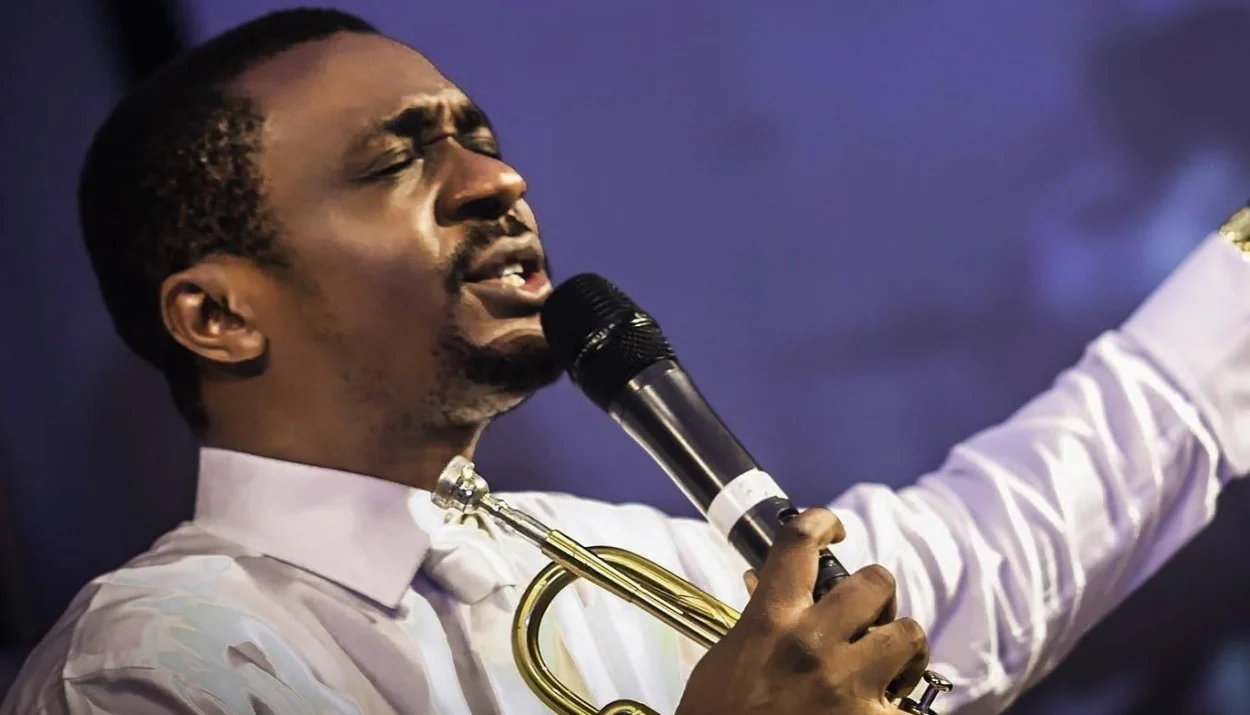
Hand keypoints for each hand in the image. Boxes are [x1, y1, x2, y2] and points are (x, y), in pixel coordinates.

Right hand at [677, 508, 928, 714]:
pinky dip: (904, 707)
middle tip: (868, 616)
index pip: (798, 544)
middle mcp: (812, 646)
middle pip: (875, 581)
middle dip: (877, 594)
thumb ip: (754, 621)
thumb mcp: (723, 662)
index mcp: (770, 623)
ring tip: (889, 666)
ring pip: (909, 634)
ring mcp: (847, 686)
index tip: (833, 528)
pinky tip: (885, 710)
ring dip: (903, 647)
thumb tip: (763, 581)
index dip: (821, 521)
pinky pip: (914, 703)